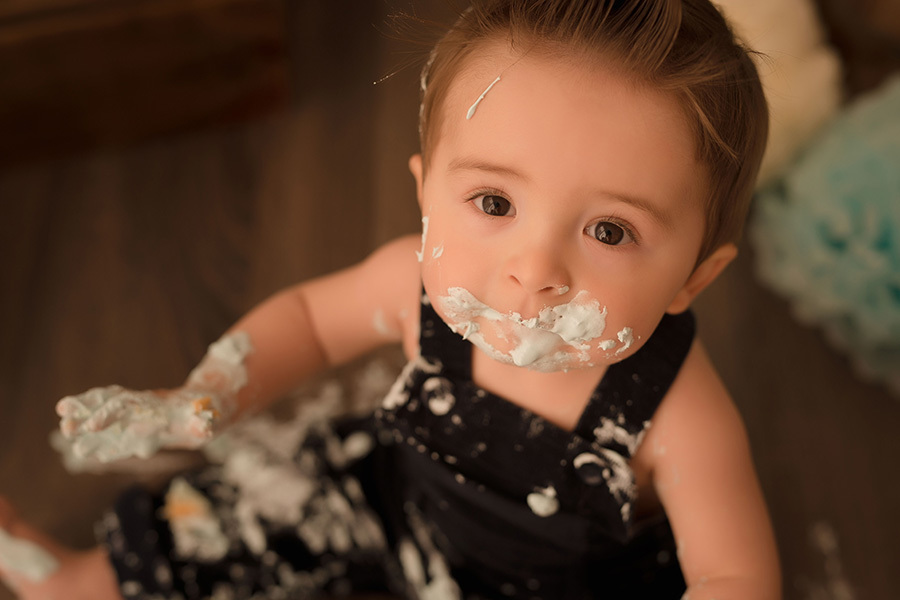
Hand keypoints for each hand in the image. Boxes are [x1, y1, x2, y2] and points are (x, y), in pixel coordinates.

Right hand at [55, 386, 223, 461]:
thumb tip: (204, 428)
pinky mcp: (140, 432)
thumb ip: (203, 423)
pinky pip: (117, 438)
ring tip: (64, 432)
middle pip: (108, 407)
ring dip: (86, 426)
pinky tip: (86, 452)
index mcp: (155, 404)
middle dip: (85, 414)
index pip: (126, 406)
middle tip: (64, 426)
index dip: (108, 415)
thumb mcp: (208, 417)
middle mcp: (141, 409)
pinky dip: (103, 444)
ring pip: (107, 421)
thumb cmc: (207, 412)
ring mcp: (138, 419)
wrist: (208, 408)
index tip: (91, 426)